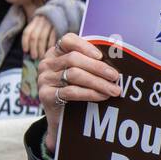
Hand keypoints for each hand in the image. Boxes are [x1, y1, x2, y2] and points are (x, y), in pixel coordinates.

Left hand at [22, 14, 55, 60]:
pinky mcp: (58, 26)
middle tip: (34, 57)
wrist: (64, 12)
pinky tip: (50, 51)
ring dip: (41, 49)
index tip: (26, 51)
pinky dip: (50, 45)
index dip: (25, 42)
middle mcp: (41, 21)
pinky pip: (52, 37)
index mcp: (35, 20)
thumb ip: (36, 33)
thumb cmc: (51, 22)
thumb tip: (29, 50)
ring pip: (42, 38)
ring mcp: (50, 23)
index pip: (27, 32)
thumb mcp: (42, 24)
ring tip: (42, 57)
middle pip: (34, 36)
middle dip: (33, 48)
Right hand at [38, 32, 120, 152]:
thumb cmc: (76, 90)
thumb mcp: (82, 74)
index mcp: (56, 52)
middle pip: (74, 59)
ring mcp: (44, 79)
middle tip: (115, 77)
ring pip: (74, 75)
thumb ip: (91, 63)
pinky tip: (102, 96)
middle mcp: (47, 63)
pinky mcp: (45, 95)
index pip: (68, 40)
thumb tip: (117, 60)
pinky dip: (90, 93)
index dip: (85, 46)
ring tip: (114, 90)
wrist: (61, 118)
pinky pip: (71, 92)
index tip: (101, 56)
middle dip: (98, 68)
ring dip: (98, 82)